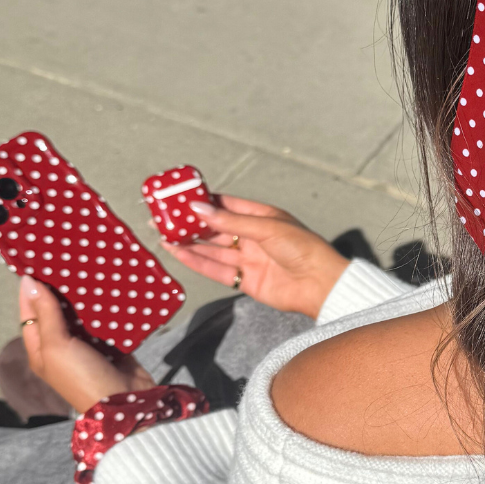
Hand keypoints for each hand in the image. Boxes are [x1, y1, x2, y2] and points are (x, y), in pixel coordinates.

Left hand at [19, 276, 154, 414]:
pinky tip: (112, 286)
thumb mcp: (56, 346)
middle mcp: (62, 346)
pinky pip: (107, 319)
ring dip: (86, 295)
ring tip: (90, 267)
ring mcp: (88, 345)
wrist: (123, 401)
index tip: (35, 263)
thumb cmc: (81, 377)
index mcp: (42, 350)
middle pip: (57, 311)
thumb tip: (29, 282)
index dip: (30, 291)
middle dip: (60, 288)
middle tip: (67, 260)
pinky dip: (109, 305)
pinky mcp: (111, 343)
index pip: (30, 314)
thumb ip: (46, 314)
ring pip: (83, 313)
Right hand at [160, 195, 349, 318]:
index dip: (204, 202)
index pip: (227, 205)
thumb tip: (199, 208)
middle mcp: (253, 236)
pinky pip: (216, 268)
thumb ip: (230, 221)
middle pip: (216, 228)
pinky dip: (197, 261)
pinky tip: (179, 253)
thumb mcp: (266, 228)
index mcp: (262, 216)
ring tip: (164, 236)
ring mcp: (248, 258)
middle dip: (192, 224)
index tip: (180, 198)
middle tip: (165, 219)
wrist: (320, 284)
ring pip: (213, 248)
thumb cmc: (302, 248)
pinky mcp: (245, 279)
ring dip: (189, 243)